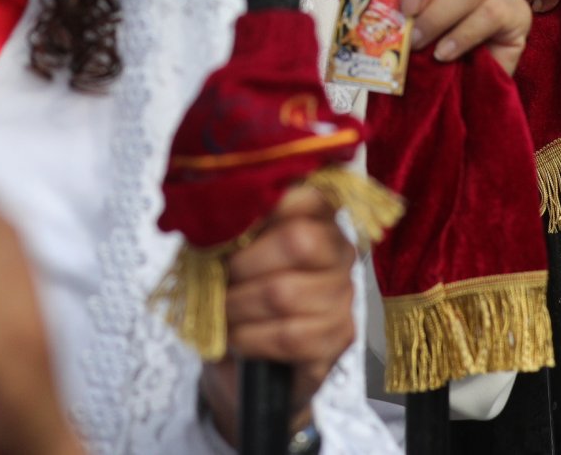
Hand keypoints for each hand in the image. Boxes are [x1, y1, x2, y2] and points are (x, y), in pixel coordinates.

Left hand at [200, 185, 357, 445]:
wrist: (243, 364)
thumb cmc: (237, 295)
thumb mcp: (226, 253)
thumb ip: (231, 227)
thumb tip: (216, 210)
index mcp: (317, 218)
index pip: (308, 195)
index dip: (267, 205)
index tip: (233, 225)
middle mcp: (340, 252)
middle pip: (298, 241)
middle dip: (245, 263)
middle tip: (223, 279)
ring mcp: (344, 296)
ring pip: (284, 293)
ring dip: (239, 307)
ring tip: (224, 313)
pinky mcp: (339, 339)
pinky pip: (289, 336)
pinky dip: (251, 338)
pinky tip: (238, 339)